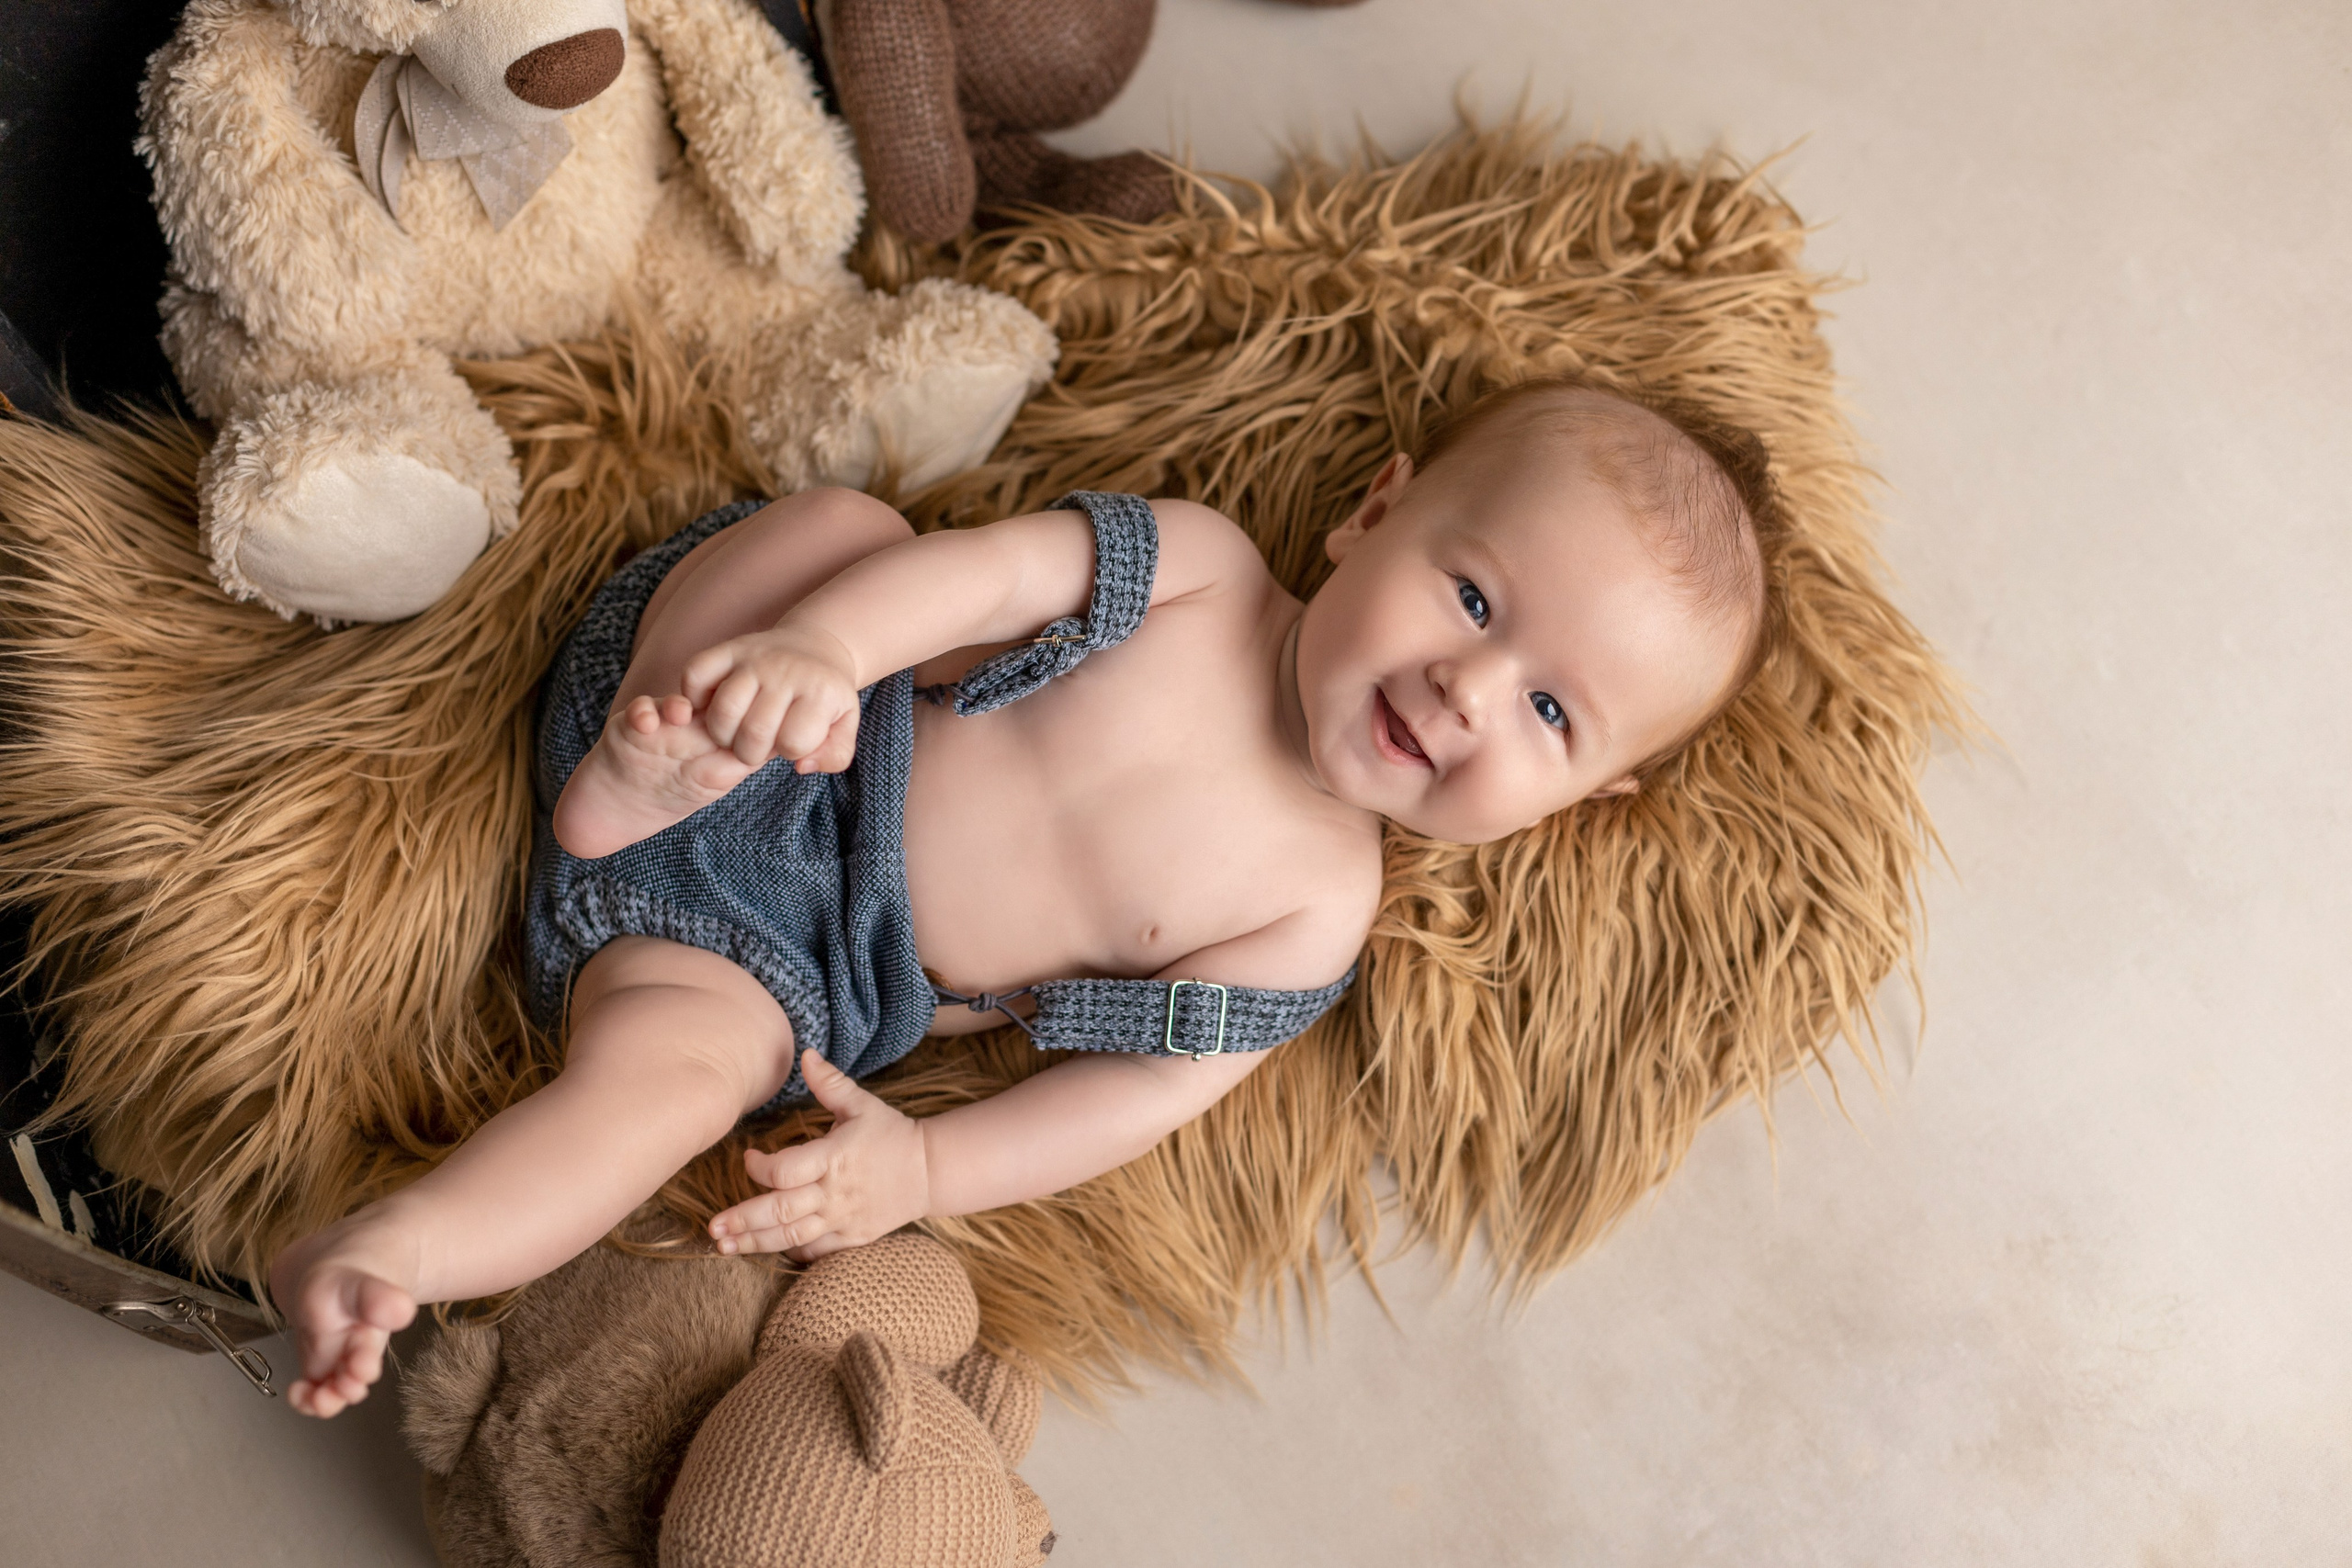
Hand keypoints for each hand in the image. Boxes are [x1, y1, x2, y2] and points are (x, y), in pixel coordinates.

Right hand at [679, 626, 861, 771]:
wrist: (815, 646)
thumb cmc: (825, 695)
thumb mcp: (845, 724)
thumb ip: (834, 755)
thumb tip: (800, 767)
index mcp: (819, 692)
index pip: (794, 742)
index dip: (790, 751)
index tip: (792, 739)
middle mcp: (786, 672)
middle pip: (755, 732)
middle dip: (751, 752)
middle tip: (757, 745)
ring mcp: (755, 658)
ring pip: (723, 709)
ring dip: (722, 734)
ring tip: (733, 732)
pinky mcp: (729, 648)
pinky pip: (696, 674)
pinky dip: (693, 698)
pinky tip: (709, 707)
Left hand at [708, 1051, 931, 1260]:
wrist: (930, 1170)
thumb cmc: (891, 1134)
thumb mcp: (862, 1104)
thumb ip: (830, 1084)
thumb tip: (805, 1054)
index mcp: (835, 1157)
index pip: (786, 1171)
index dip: (759, 1168)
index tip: (748, 1158)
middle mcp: (835, 1192)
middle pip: (781, 1211)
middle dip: (743, 1220)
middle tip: (712, 1228)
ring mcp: (843, 1218)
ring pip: (792, 1237)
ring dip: (755, 1243)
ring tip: (724, 1248)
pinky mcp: (851, 1237)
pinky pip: (815, 1251)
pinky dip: (789, 1252)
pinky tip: (764, 1251)